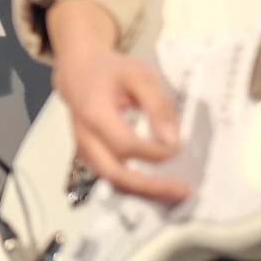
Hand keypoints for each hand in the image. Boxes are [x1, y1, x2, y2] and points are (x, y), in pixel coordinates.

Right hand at [48, 0, 190, 202]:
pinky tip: (156, 184)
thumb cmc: (110, 70)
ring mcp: (83, 148)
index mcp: (94, 113)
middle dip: (150, 188)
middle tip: (183, 190)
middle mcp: (84, 136)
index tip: (179, 147)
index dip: (155, 152)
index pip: (126, 144)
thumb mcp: (138, 76)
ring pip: (111, 181)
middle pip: (114, 174)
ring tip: (173, 192)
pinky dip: (133, 185)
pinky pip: (110, 176)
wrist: (78, 68)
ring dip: (143, 192)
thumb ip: (157, 105)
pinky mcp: (88, 154)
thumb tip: (173, 140)